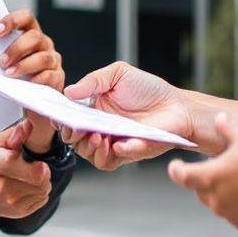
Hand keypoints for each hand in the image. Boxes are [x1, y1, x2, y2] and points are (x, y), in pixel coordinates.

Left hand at [0, 9, 61, 152]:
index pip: (26, 18)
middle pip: (34, 37)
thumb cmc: (16, 78)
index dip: (12, 21)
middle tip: (2, 62)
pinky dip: (37, 80)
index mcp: (31, 34)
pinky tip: (28, 84)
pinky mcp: (58, 78)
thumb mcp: (8, 61)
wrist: (30, 102)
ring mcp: (52, 60)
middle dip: (16, 49)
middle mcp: (44, 44)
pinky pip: (50, 76)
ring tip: (9, 75)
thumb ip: (0, 53)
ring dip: (24, 66)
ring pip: (42, 57)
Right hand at [0, 120, 52, 219]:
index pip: (30, 171)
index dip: (40, 167)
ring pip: (44, 190)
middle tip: (34, 166)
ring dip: (42, 181)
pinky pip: (42, 199)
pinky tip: (27, 186)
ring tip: (29, 175)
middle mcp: (4, 187)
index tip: (39, 163)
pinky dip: (39, 192)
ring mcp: (11, 202)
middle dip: (43, 171)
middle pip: (41, 181)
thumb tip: (28, 125)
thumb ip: (15, 134)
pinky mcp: (18, 211)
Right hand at [60, 61, 198, 169]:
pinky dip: (110, 154)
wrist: (177, 106)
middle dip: (72, 135)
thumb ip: (93, 81)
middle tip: (78, 128)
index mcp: (93, 109)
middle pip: (74, 140)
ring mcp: (112, 143)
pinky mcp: (127, 154)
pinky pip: (111, 162)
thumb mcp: (118, 74)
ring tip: (97, 136)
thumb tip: (68, 92)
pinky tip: (115, 143)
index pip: (68, 119)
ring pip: (89, 155)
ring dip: (89, 147)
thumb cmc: (148, 90)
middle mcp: (99, 128)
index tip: (60, 115)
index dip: (61, 119)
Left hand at [167, 113, 237, 232]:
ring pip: (217, 203)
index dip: (175, 170)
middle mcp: (213, 199)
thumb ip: (227, 130)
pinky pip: (235, 215)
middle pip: (200, 190)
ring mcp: (227, 214)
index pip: (180, 175)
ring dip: (222, 194)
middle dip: (204, 180)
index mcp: (208, 176)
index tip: (175, 166)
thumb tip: (219, 118)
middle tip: (217, 169)